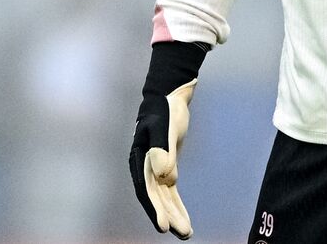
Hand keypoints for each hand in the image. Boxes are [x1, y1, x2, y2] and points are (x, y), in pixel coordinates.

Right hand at [129, 41, 206, 238]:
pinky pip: (171, 192)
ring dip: (174, 215)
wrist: (170, 97)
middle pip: (155, 198)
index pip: (146, 190)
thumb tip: (165, 177)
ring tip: (187, 233)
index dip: (154, 209)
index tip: (164, 226)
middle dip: (167, 217)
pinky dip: (177, 205)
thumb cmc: (165, 110)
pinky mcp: (167, 168)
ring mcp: (155, 169)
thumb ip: (162, 150)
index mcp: (139, 160)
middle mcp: (144, 168)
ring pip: (164, 198)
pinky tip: (185, 219)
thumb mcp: (165, 127)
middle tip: (182, 233)